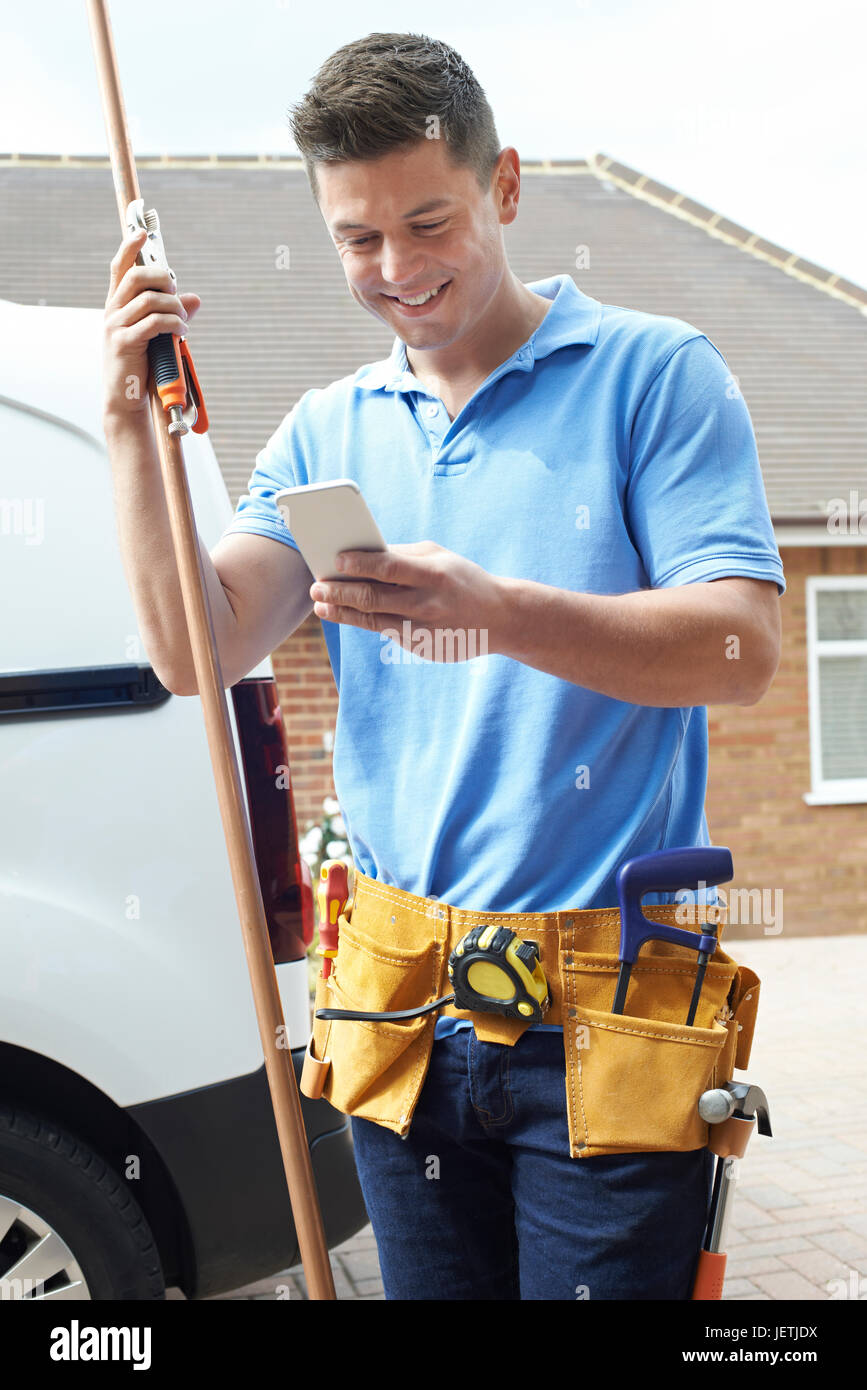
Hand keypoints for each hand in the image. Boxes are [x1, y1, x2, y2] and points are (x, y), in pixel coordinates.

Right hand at [102, 228, 201, 420]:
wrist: (124, 399)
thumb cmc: (140, 366)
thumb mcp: (157, 336)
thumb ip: (173, 314)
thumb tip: (195, 298)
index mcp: (117, 305)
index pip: (120, 267)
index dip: (130, 247)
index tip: (143, 233)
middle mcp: (112, 311)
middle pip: (136, 276)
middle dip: (163, 278)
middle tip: (177, 293)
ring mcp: (116, 327)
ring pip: (149, 299)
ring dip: (174, 306)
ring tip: (183, 321)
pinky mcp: (124, 343)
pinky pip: (154, 323)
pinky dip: (173, 324)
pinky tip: (182, 332)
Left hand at [308, 541, 503, 661]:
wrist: (499, 618)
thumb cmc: (462, 579)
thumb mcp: (440, 558)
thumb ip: (403, 555)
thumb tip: (362, 554)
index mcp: (433, 573)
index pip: (389, 567)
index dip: (359, 564)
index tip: (334, 560)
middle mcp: (427, 602)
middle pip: (374, 596)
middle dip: (340, 591)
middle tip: (316, 586)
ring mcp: (423, 628)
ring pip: (372, 619)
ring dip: (342, 610)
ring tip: (321, 603)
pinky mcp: (421, 646)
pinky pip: (384, 631)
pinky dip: (360, 620)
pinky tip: (342, 613)